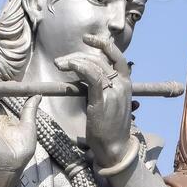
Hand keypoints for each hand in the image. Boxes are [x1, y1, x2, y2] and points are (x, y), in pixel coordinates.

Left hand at [55, 34, 132, 168]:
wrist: (114, 147)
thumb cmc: (110, 128)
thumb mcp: (111, 104)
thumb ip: (104, 89)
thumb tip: (88, 77)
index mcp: (126, 84)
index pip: (117, 57)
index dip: (103, 44)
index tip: (88, 39)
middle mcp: (122, 85)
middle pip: (99, 59)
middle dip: (78, 55)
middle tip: (62, 61)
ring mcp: (114, 91)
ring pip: (93, 65)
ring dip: (73, 61)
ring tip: (60, 65)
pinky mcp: (103, 98)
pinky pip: (91, 75)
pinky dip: (78, 67)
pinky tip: (68, 67)